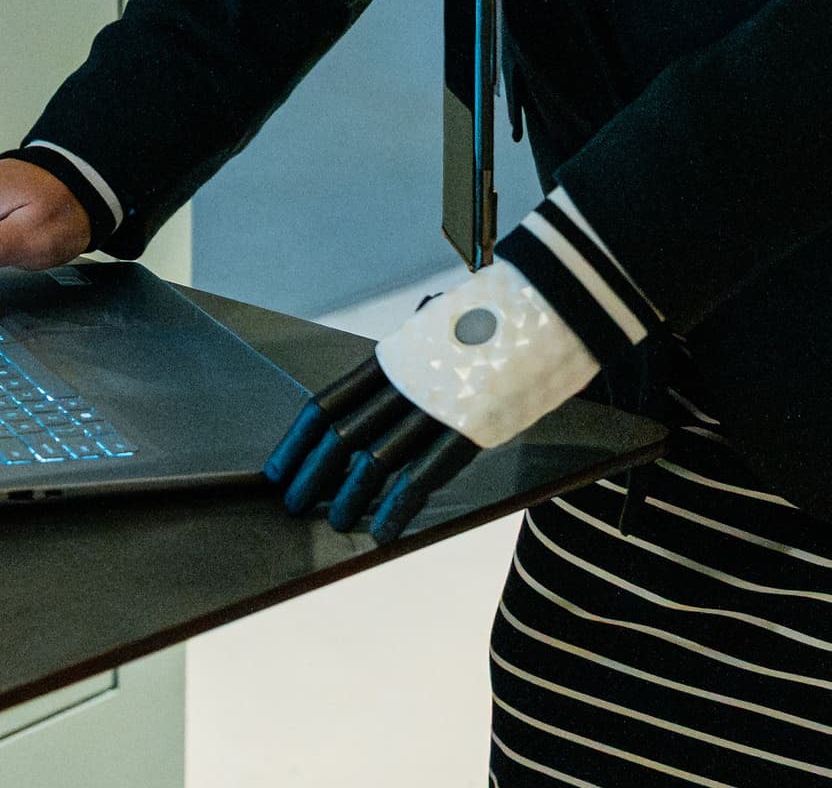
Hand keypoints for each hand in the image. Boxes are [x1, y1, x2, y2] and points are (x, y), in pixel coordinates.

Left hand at [265, 255, 596, 539]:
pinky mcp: (470, 427)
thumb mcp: (441, 328)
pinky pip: (423, 475)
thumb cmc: (500, 317)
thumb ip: (414, 354)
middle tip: (293, 504)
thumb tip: (392, 374)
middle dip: (313, 473)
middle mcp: (404, 380)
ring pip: (375, 459)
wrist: (551, 301)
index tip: (280, 470)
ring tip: (335, 523)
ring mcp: (435, 403)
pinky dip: (399, 507)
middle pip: (341, 434)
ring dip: (351, 496)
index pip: (328, 403)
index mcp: (393, 356)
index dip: (299, 441)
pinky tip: (385, 531)